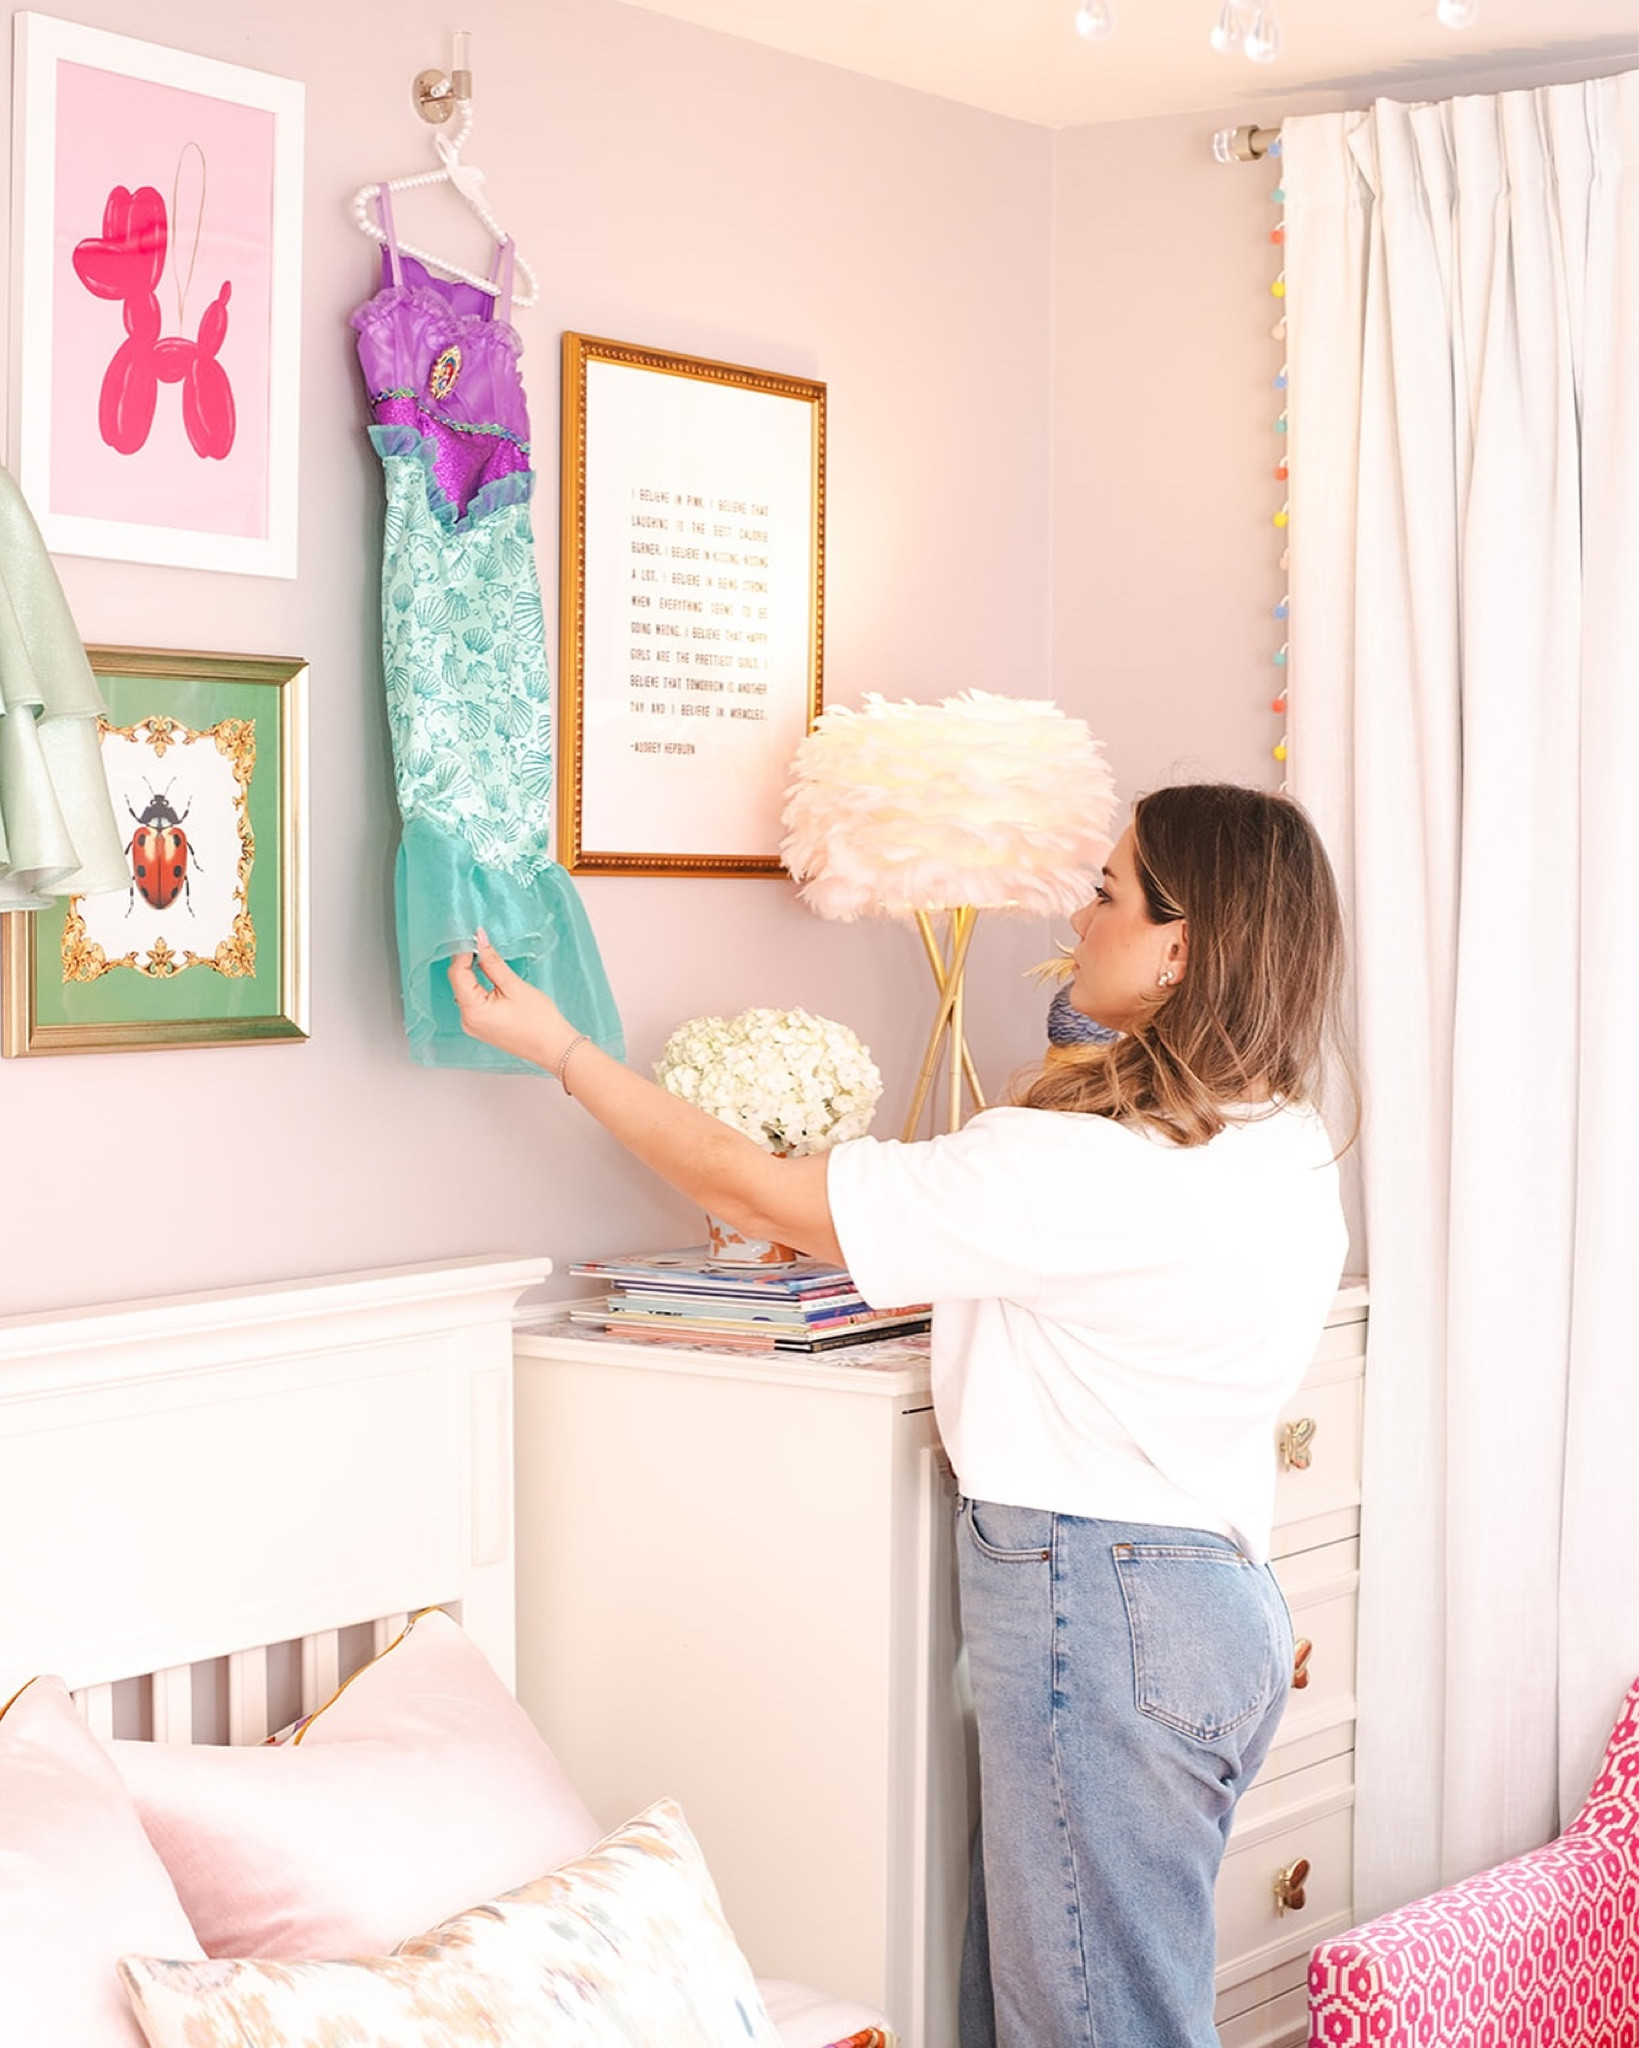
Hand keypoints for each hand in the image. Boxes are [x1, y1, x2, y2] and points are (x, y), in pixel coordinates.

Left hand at [447, 931, 572, 1069]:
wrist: (553, 1047)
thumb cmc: (539, 1021)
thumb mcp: (514, 986)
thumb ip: (492, 961)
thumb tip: (479, 940)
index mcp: (473, 1011)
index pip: (457, 973)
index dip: (463, 952)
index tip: (474, 936)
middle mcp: (467, 1020)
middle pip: (458, 982)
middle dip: (467, 961)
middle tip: (481, 942)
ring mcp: (473, 1025)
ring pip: (464, 990)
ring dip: (472, 973)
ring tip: (486, 956)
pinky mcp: (481, 1026)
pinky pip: (472, 1000)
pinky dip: (478, 986)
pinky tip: (489, 976)